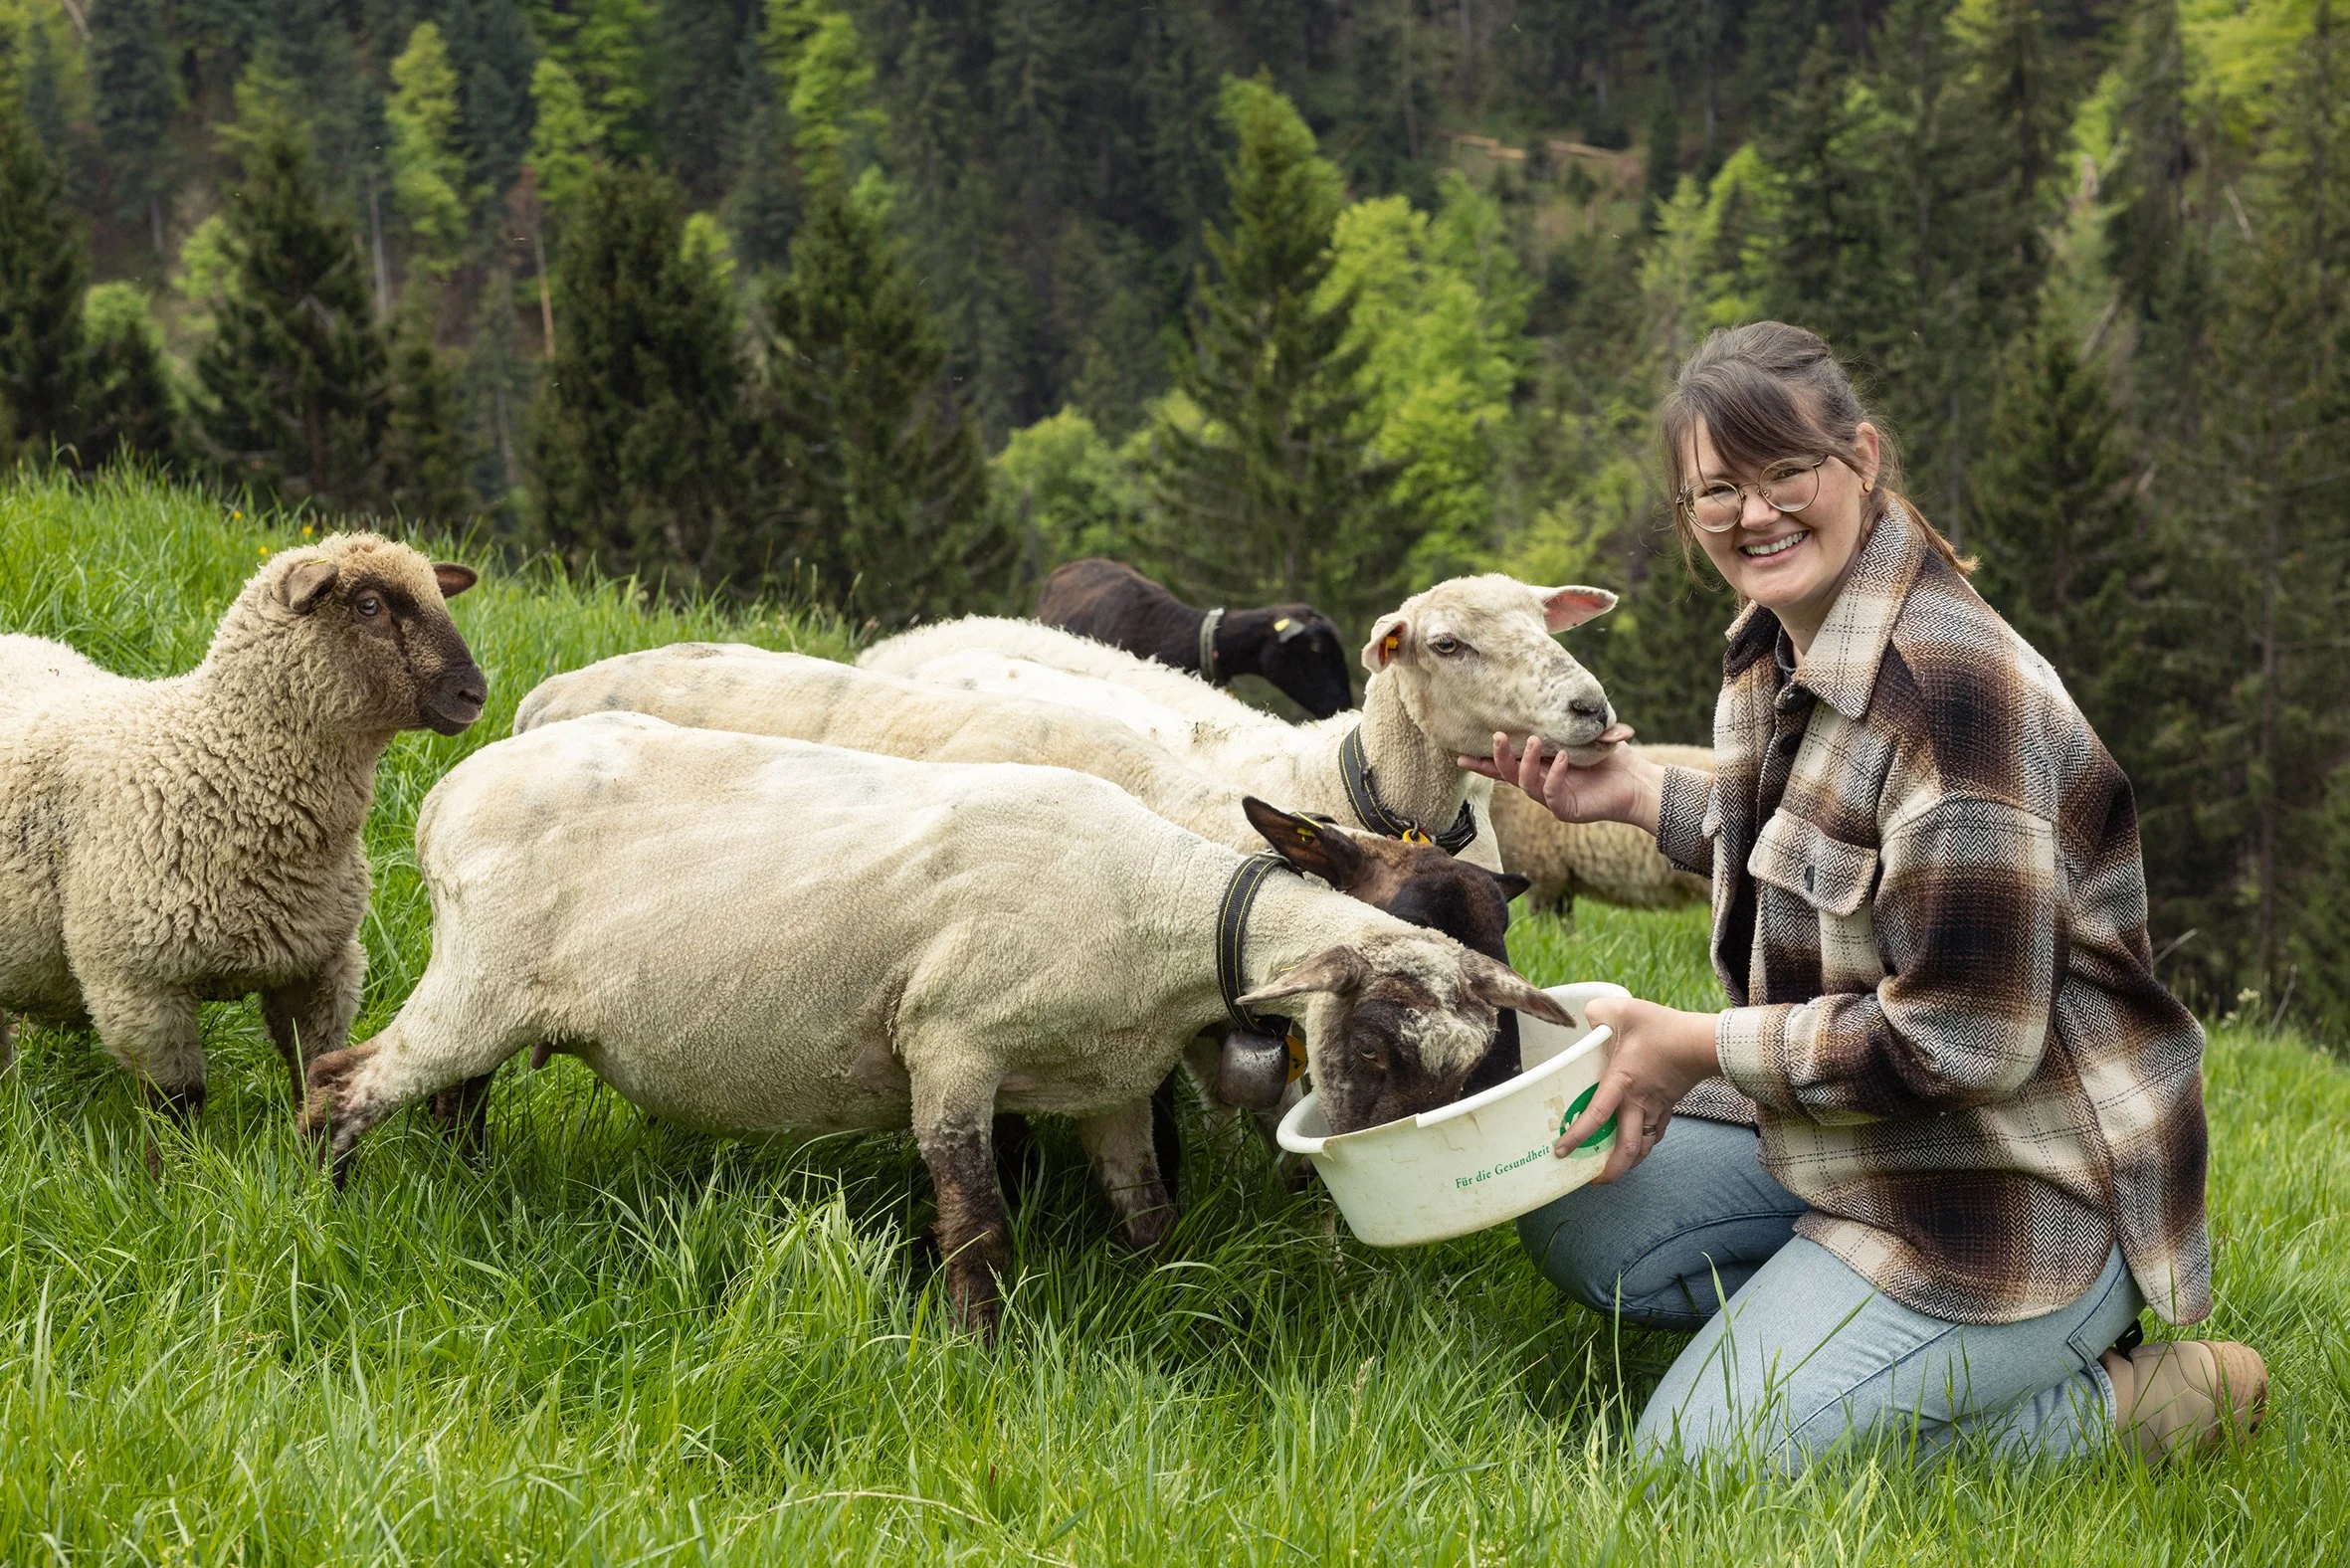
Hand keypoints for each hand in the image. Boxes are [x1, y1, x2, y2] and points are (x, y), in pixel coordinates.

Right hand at [1458, 732, 1663, 834]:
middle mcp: (1540, 783)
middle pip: (1506, 774)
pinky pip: (1551, 793)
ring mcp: (1551, 798)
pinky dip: (1555, 775)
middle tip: (1497, 736)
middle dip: (1497, 757)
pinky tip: (1563, 759)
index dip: (1483, 763)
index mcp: (1540, 767)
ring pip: (1525, 783)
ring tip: (1535, 741)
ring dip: (1526, 762)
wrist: (1635, 782)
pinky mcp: (1566, 809)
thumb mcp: (1587, 735)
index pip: (1506, 765)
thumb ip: (1570, 722)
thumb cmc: (1612, 758)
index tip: (1460, 757)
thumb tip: (1562, 697)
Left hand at [1557, 997, 1721, 1182]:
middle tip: (1592, 1180)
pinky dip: (1643, 1147)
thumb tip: (1586, 1018)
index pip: (1595, 1117)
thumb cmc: (1663, 1028)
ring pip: (1642, 1149)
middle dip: (1609, 1172)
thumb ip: (1597, 1012)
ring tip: (1611, 1170)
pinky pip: (1654, 1136)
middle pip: (1626, 1151)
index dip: (1577, 1138)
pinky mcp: (1668, 1108)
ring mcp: (1655, 1109)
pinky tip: (1635, 1147)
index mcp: (1621, 1083)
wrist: (1702, 1042)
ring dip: (1627, 1164)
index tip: (1561, 1151)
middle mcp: (1638, 1103)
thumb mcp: (1622, 1010)